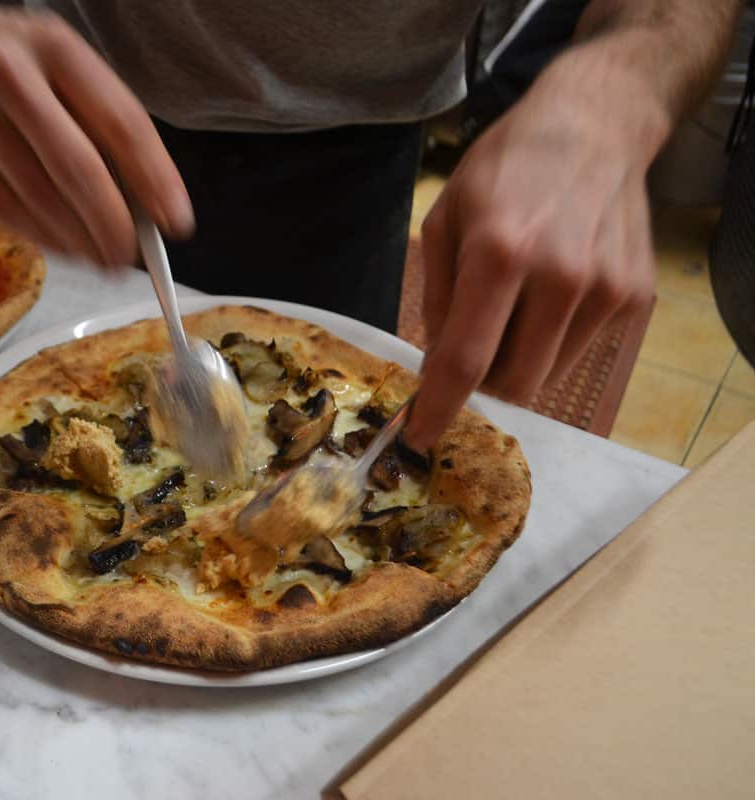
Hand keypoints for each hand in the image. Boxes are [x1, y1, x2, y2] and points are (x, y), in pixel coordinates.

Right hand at [0, 0, 193, 265]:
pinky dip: (40, 236)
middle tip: (130, 254)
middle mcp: (12, 78)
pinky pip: (2, 208)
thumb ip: (97, 115)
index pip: (120, 122)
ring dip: (78, 240)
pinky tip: (62, 246)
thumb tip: (140, 195)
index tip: (174, 218)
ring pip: (39, 197)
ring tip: (102, 259)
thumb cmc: (5, 51)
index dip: (154, 178)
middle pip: (78, 168)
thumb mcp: (59, 58)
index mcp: (56, 49)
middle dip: (112, 224)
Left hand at [405, 56, 666, 448]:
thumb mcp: (446, 218)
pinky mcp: (633, 297)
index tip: (418, 436)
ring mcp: (604, 290)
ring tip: (515, 304)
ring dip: (518, 361)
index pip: (465, 359)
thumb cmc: (505, 168)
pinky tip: (552, 291)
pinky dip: (553, 339)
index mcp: (501, 254)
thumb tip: (435, 362)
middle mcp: (560, 278)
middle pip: (511, 383)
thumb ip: (438, 296)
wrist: (595, 127)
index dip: (439, 407)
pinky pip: (577, 351)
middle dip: (480, 384)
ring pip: (546, 375)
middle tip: (467, 354)